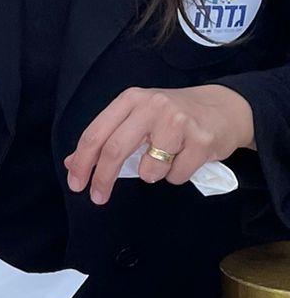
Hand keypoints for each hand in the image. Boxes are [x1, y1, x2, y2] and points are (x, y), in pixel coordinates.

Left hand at [67, 85, 254, 205]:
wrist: (225, 108)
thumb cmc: (175, 116)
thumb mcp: (137, 118)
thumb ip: (106, 138)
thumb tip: (72, 163)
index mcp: (131, 100)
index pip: (96, 133)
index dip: (82, 162)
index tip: (76, 184)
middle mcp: (152, 106)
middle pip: (115, 150)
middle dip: (103, 179)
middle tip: (98, 197)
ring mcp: (178, 122)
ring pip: (148, 169)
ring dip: (152, 174)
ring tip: (168, 158)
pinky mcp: (201, 140)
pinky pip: (175, 175)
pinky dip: (177, 175)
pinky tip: (186, 158)